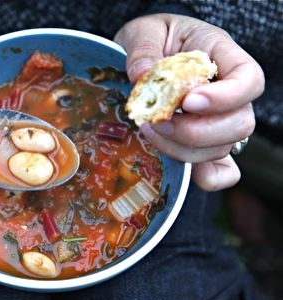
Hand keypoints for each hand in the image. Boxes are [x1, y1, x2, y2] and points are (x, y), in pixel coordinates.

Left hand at [115, 14, 263, 191]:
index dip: (226, 97)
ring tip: (150, 129)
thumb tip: (142, 75)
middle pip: (240, 123)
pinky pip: (221, 170)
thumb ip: (143, 49)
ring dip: (185, 148)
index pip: (248, 79)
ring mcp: (217, 119)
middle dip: (197, 130)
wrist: (146, 52)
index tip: (188, 101)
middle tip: (160, 121)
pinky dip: (206, 177)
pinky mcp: (202, 142)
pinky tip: (182, 169)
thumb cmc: (152, 37)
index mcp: (220, 55)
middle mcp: (225, 91)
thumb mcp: (144, 31)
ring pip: (223, 148)